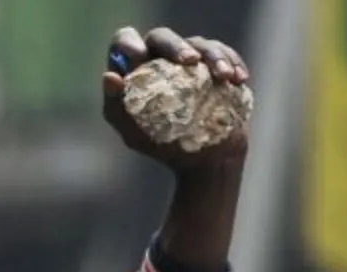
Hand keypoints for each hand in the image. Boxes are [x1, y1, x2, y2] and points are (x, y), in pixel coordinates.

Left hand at [101, 27, 250, 171]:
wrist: (203, 159)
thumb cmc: (163, 145)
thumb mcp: (134, 132)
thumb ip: (117, 107)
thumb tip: (109, 76)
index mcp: (135, 70)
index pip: (126, 41)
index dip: (130, 44)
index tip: (140, 57)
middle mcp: (161, 58)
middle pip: (163, 37)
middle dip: (176, 46)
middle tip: (190, 61)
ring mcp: (191, 60)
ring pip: (199, 43)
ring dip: (214, 56)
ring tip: (223, 77)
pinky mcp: (216, 65)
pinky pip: (225, 53)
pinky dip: (232, 63)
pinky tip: (237, 79)